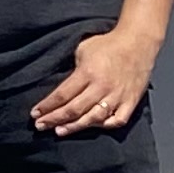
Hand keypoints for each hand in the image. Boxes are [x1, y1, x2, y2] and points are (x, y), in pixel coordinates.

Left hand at [32, 24, 157, 137]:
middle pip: (74, 109)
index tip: (35, 113)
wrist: (138, 42)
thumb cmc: (109, 44)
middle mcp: (102, 86)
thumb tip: (60, 88)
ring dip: (75, 127)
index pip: (63, 94)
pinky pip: (118, 120)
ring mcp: (118, 96)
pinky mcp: (131, 101)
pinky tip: (92, 126)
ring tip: (60, 131)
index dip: (47, 106)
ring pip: (93, 118)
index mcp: (88, 72)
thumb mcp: (83, 50)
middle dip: (55, 119)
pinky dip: (105, 125)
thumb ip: (72, 70)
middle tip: (41, 126)